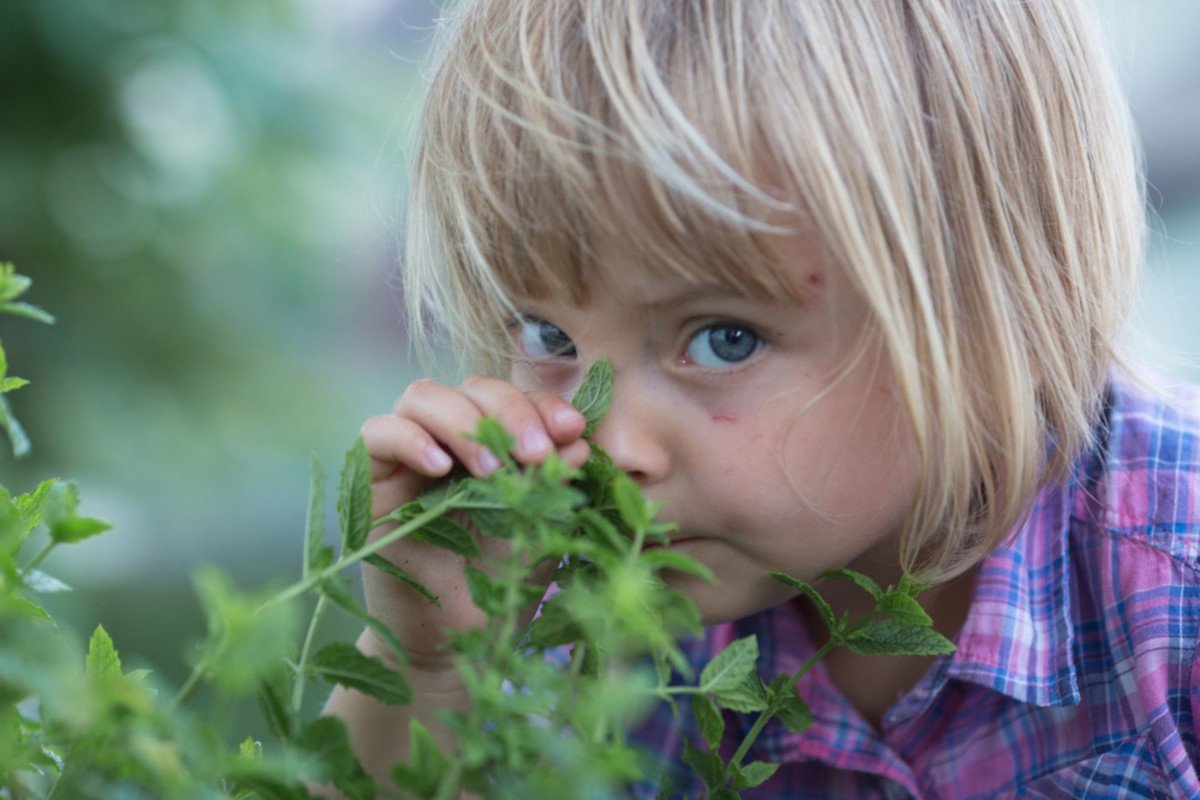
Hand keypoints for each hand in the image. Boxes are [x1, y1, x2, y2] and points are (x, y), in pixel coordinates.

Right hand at [357, 375, 589, 675]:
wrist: (458, 643)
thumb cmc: (504, 583)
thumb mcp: (541, 527)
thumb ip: (557, 482)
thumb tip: (578, 438)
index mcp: (495, 441)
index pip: (515, 397)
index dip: (543, 404)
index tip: (574, 431)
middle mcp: (449, 439)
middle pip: (473, 387)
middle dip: (511, 412)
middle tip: (537, 455)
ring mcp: (407, 456)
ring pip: (423, 397)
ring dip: (464, 423)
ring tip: (494, 470)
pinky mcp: (368, 481)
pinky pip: (376, 432)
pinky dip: (410, 439)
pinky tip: (441, 469)